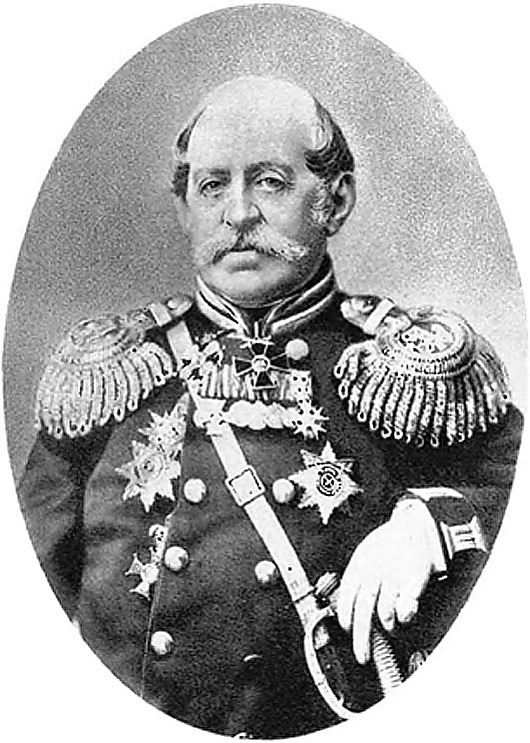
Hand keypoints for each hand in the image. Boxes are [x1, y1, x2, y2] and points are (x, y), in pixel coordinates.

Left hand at [336, 500, 441, 663]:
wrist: (416, 523)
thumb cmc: (390, 540)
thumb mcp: (366, 552)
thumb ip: (357, 576)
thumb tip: (347, 604)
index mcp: (360, 565)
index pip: (347, 597)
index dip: (346, 617)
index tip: (347, 630)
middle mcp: (374, 572)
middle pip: (364, 611)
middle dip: (361, 638)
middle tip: (362, 655)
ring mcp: (394, 576)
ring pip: (385, 612)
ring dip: (386, 625)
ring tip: (389, 629)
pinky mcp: (414, 579)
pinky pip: (406, 606)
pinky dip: (404, 616)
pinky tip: (404, 617)